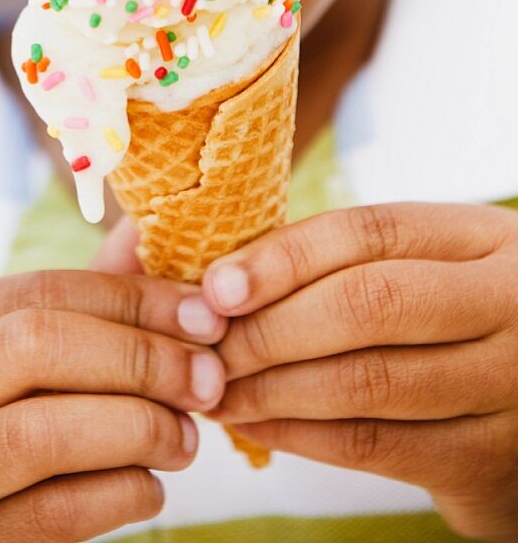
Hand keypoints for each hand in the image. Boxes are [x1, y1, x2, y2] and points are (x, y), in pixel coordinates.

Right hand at [0, 268, 226, 541]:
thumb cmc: (25, 421)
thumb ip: (99, 298)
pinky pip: (54, 513)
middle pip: (34, 347)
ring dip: (137, 429)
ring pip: (40, 433)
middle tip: (206, 379)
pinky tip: (153, 485)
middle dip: (136, 358)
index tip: (206, 317)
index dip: (133, 299)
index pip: (41, 291)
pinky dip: (123, 493)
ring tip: (187, 438)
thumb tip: (153, 228)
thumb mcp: (50, 355)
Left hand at [198, 203, 517, 541]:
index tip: (217, 287)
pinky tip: (257, 424)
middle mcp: (506, 306)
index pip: (368, 232)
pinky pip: (375, 447)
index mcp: (482, 240)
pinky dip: (300, 436)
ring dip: (273, 387)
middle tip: (206, 344)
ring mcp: (507, 386)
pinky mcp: (488, 462)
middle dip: (269, 327)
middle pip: (366, 304)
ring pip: (366, 381)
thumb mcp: (428, 267)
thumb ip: (349, 261)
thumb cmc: (453, 322)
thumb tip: (225, 279)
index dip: (282, 257)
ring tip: (216, 387)